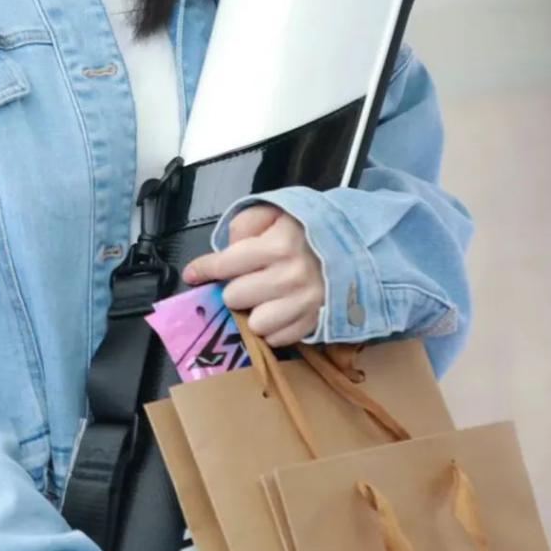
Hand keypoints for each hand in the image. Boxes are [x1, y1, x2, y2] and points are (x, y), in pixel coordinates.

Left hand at [182, 202, 325, 346]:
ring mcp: (304, 304)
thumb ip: (244, 224)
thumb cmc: (308, 229)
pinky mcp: (315, 323)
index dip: (204, 269)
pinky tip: (279, 310)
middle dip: (235, 288)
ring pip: (255, 324)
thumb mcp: (275, 211)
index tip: (194, 274)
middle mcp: (290, 278)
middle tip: (246, 279)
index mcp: (278, 246)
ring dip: (254, 312)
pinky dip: (273, 327)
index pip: (225, 264)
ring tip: (264, 298)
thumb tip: (224, 250)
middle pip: (235, 298)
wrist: (356, 247)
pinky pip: (278, 339)